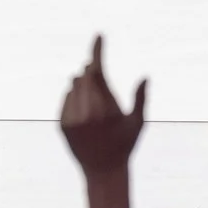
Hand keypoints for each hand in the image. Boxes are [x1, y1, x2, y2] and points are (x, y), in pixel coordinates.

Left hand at [58, 36, 146, 207]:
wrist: (102, 172)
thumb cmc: (125, 146)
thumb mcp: (137, 123)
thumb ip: (139, 99)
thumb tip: (144, 77)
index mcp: (106, 107)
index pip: (96, 70)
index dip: (97, 50)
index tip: (99, 35)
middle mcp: (86, 111)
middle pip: (84, 76)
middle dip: (91, 73)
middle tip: (99, 81)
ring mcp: (72, 118)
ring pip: (73, 87)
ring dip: (83, 86)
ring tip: (95, 105)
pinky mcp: (62, 124)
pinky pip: (66, 100)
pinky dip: (74, 99)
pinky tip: (85, 113)